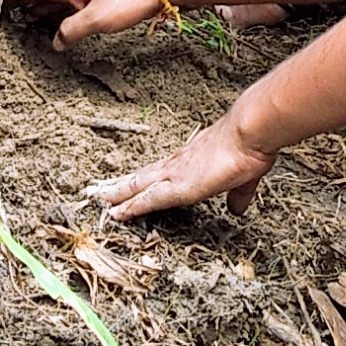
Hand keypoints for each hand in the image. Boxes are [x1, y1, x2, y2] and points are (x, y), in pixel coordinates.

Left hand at [90, 114, 273, 221]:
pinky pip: (147, 199)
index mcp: (192, 160)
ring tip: (95, 199)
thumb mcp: (244, 178)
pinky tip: (115, 213)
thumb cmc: (249, 148)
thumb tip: (237, 208)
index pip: (160, 172)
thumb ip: (238, 194)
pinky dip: (130, 207)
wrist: (250, 132)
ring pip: (136, 186)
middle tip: (98, 190)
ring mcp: (174, 174)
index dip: (144, 180)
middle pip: (141, 176)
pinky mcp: (177, 187)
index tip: (131, 184)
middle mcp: (177, 164)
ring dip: (116, 194)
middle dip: (120, 185)